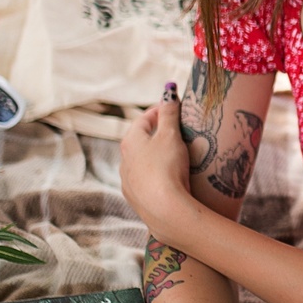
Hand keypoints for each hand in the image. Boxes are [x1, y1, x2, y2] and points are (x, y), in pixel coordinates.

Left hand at [120, 99, 190, 226]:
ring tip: (177, 156)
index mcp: (130, 141)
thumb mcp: (170, 135)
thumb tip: (168, 93)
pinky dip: (157, 175)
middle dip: (158, 133)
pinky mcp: (136, 199)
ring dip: (156, 156)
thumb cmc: (166, 166)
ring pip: (143, 162)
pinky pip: (147, 181)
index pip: (143, 119)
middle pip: (141, 141)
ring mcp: (128, 181)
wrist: (165, 209)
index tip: (174, 107)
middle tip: (178, 130)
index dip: (159, 111)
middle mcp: (124, 160)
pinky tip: (170, 179)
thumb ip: (169, 114)